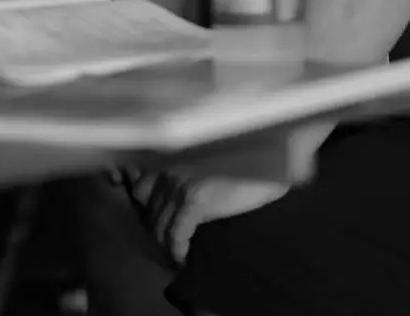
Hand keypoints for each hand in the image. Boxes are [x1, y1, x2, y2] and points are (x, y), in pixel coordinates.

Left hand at [124, 169, 288, 264]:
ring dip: (166, 243)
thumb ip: (182, 173)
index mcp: (170, 155)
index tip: (155, 222)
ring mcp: (180, 182)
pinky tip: (185, 256)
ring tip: (178, 251)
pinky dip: (177, 250)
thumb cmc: (242, 160)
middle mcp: (169, 166)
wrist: (270, 158)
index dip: (146, 209)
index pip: (139, 187)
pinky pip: (175, 235)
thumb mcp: (205, 162)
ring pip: (159, 226)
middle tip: (170, 241)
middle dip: (157, 228)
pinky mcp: (195, 199)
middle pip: (147, 210)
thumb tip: (167, 198)